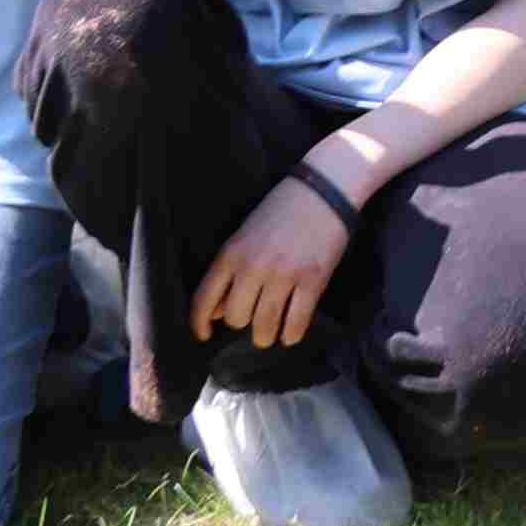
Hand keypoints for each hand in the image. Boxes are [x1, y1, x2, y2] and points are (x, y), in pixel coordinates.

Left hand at [183, 173, 354, 395]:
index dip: (200, 323)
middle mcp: (254, 266)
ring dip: (266, 337)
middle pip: (237, 317)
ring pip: (265, 325)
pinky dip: (292, 335)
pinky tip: (290, 335)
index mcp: (232, 252)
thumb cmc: (281, 211)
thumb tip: (217, 312)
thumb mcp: (245, 235)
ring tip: (270, 336)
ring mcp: (285, 274)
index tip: (204, 335)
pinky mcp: (313, 280)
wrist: (325, 188)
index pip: (205, 298)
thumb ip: (229, 272)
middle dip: (243, 324)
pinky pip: (297, 321)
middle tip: (253, 319)